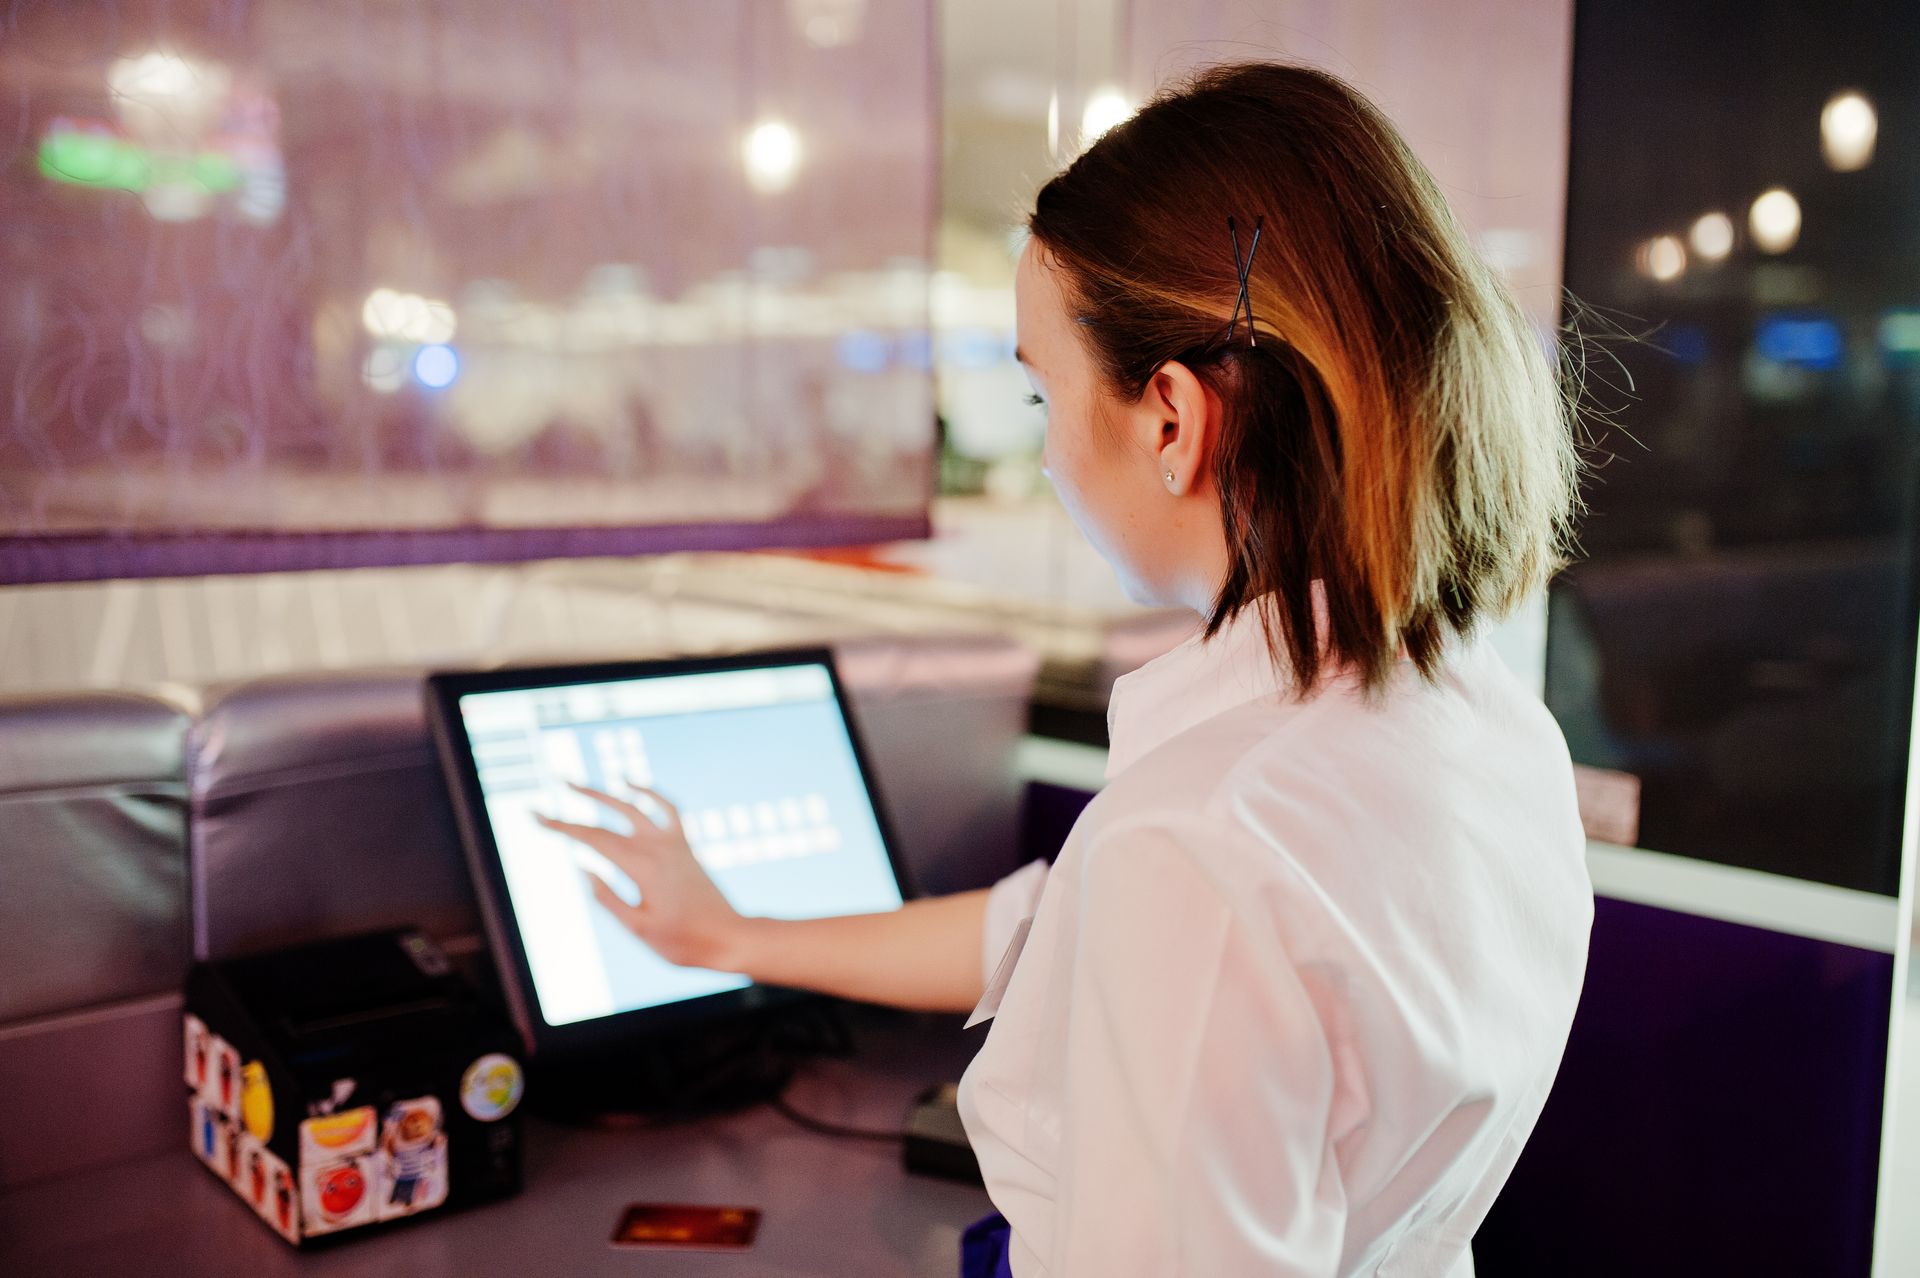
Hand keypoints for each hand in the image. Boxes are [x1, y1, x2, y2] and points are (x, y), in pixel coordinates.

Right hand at [533, 781, 745, 970]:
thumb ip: (608, 898)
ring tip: (578, 784)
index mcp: (641, 867)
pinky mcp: (686, 846)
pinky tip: (632, 785)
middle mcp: (657, 847)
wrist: (730, 938)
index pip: (592, 839)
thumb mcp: (638, 928)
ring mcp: (674, 843)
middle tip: (546, 797)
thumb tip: (584, 868)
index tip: (535, 816)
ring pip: (634, 806)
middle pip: (607, 820)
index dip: (561, 826)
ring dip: (605, 792)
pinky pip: (668, 809)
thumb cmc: (684, 941)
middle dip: (573, 809)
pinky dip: (650, 793)